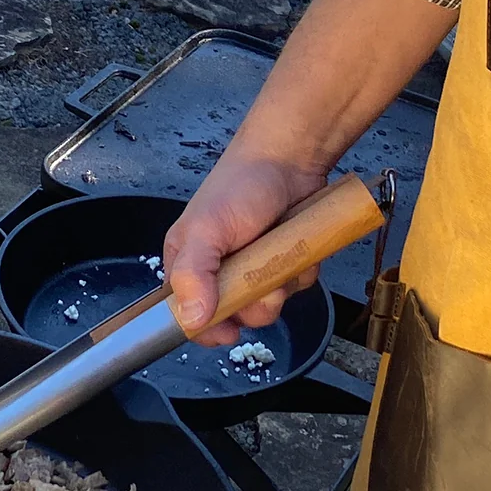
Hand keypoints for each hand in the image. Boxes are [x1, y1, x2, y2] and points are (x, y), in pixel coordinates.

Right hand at [163, 152, 329, 347]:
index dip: (209, 329)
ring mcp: (256, 269)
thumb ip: (193, 273)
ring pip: (271, 305)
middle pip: (237, 317)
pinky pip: (296, 287)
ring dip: (282, 285)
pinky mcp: (285, 263)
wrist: (288, 159)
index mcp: (189, 265)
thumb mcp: (206, 229)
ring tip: (282, 254)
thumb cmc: (239, 187)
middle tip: (264, 277)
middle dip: (256, 303)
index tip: (230, 331)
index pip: (191, 316)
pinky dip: (301, 271)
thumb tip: (191, 319)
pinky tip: (298, 247)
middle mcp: (221, 271)